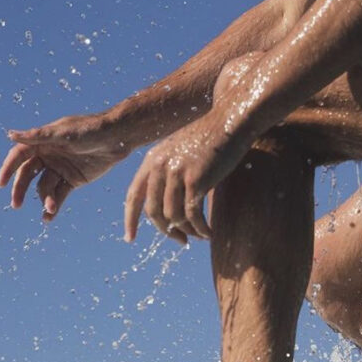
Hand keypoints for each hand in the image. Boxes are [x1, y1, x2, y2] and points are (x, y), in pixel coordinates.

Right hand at [0, 114, 131, 220]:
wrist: (118, 138)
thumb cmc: (91, 129)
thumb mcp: (64, 133)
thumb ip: (38, 136)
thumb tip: (10, 134)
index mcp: (43, 142)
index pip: (19, 156)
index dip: (8, 169)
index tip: (1, 183)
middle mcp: (48, 156)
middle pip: (27, 175)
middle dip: (20, 190)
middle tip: (16, 205)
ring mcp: (60, 169)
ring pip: (44, 187)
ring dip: (45, 199)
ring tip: (50, 208)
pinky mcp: (73, 180)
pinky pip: (60, 194)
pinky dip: (54, 206)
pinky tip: (48, 218)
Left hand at [123, 111, 247, 244]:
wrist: (230, 121)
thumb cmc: (211, 136)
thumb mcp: (181, 150)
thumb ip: (170, 170)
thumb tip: (169, 201)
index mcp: (152, 160)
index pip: (133, 196)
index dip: (130, 220)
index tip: (130, 239)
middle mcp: (159, 167)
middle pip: (153, 212)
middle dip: (166, 231)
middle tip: (180, 240)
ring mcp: (176, 174)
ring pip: (173, 216)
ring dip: (187, 231)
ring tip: (199, 236)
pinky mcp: (196, 181)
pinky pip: (193, 215)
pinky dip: (200, 229)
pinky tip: (209, 233)